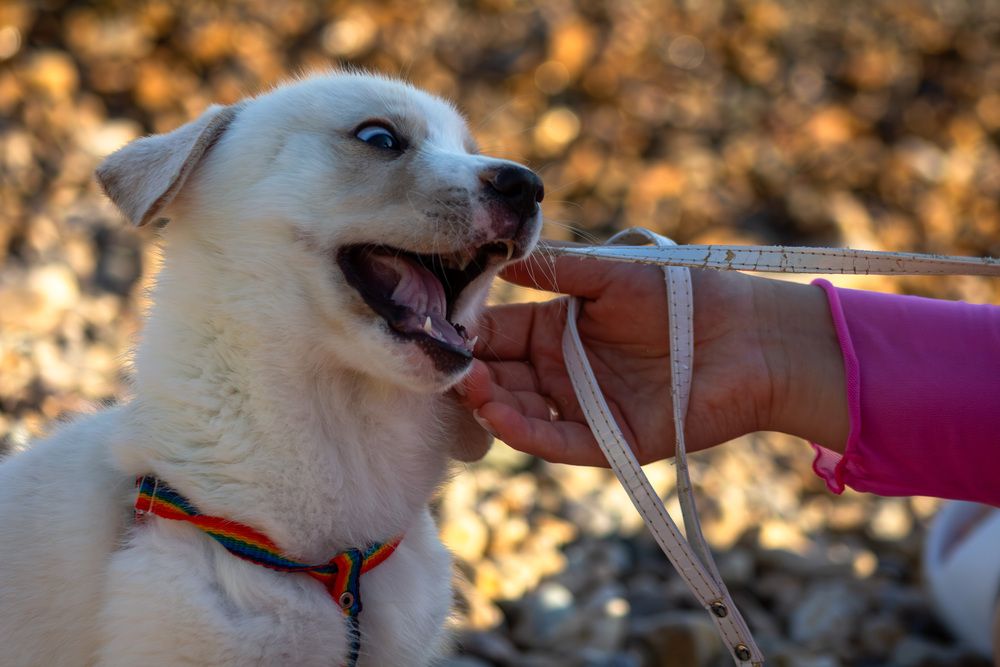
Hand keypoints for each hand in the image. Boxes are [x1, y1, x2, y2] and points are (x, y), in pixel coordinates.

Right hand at [457, 253, 847, 465]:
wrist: (748, 336)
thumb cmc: (681, 294)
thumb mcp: (610, 275)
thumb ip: (556, 270)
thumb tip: (497, 257)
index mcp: (556, 333)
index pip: (497, 335)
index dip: (468, 332)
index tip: (437, 324)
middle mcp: (562, 374)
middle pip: (500, 378)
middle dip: (469, 374)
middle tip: (441, 364)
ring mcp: (583, 410)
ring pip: (520, 413)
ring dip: (489, 403)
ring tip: (467, 386)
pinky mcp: (610, 442)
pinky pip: (558, 442)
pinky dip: (526, 433)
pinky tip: (499, 416)